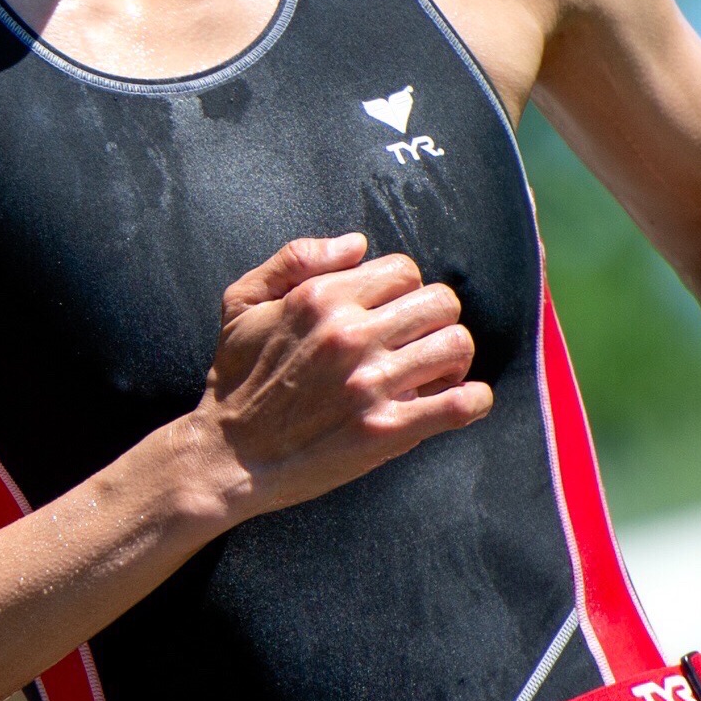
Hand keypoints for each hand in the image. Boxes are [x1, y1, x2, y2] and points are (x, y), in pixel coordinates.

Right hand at [173, 233, 495, 522]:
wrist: (227, 456)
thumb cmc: (236, 378)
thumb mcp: (242, 302)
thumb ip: (295, 258)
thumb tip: (358, 244)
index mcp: (321, 298)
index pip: (403, 270)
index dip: (403, 290)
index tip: (392, 316)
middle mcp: (349, 335)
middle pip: (440, 302)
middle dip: (435, 320)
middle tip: (417, 344)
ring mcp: (370, 384)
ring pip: (456, 345)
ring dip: (451, 359)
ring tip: (433, 374)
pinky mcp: (385, 431)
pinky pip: (459, 404)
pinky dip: (472, 401)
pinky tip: (459, 402)